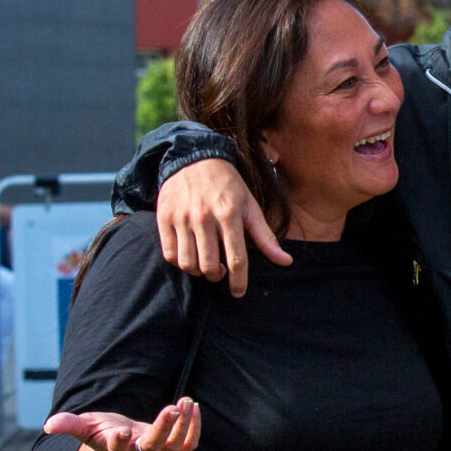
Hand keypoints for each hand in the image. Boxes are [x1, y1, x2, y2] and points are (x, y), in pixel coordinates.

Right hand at [44, 398, 203, 450]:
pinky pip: (189, 444)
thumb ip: (69, 425)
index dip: (120, 440)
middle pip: (153, 447)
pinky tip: (192, 406)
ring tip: (185, 402)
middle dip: (163, 428)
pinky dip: (194, 427)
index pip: (118, 447)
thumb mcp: (85, 427)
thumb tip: (49, 425)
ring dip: (183, 425)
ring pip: (176, 446)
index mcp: (116, 448)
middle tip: (172, 408)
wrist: (124, 446)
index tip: (123, 430)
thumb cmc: (102, 433)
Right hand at [158, 156, 286, 293]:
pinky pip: (170, 254)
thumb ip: (266, 237)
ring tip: (205, 263)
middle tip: (220, 271)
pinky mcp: (164, 218)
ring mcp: (182, 218)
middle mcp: (204, 217)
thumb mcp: (250, 206)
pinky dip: (180, 262)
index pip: (236, 258)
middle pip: (209, 266)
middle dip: (217, 276)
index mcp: (229, 214)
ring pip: (188, 264)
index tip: (238, 292)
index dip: (239, 281)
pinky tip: (190, 255)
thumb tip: (286, 261)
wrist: (193, 158)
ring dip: (198, 271)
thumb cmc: (228, 186)